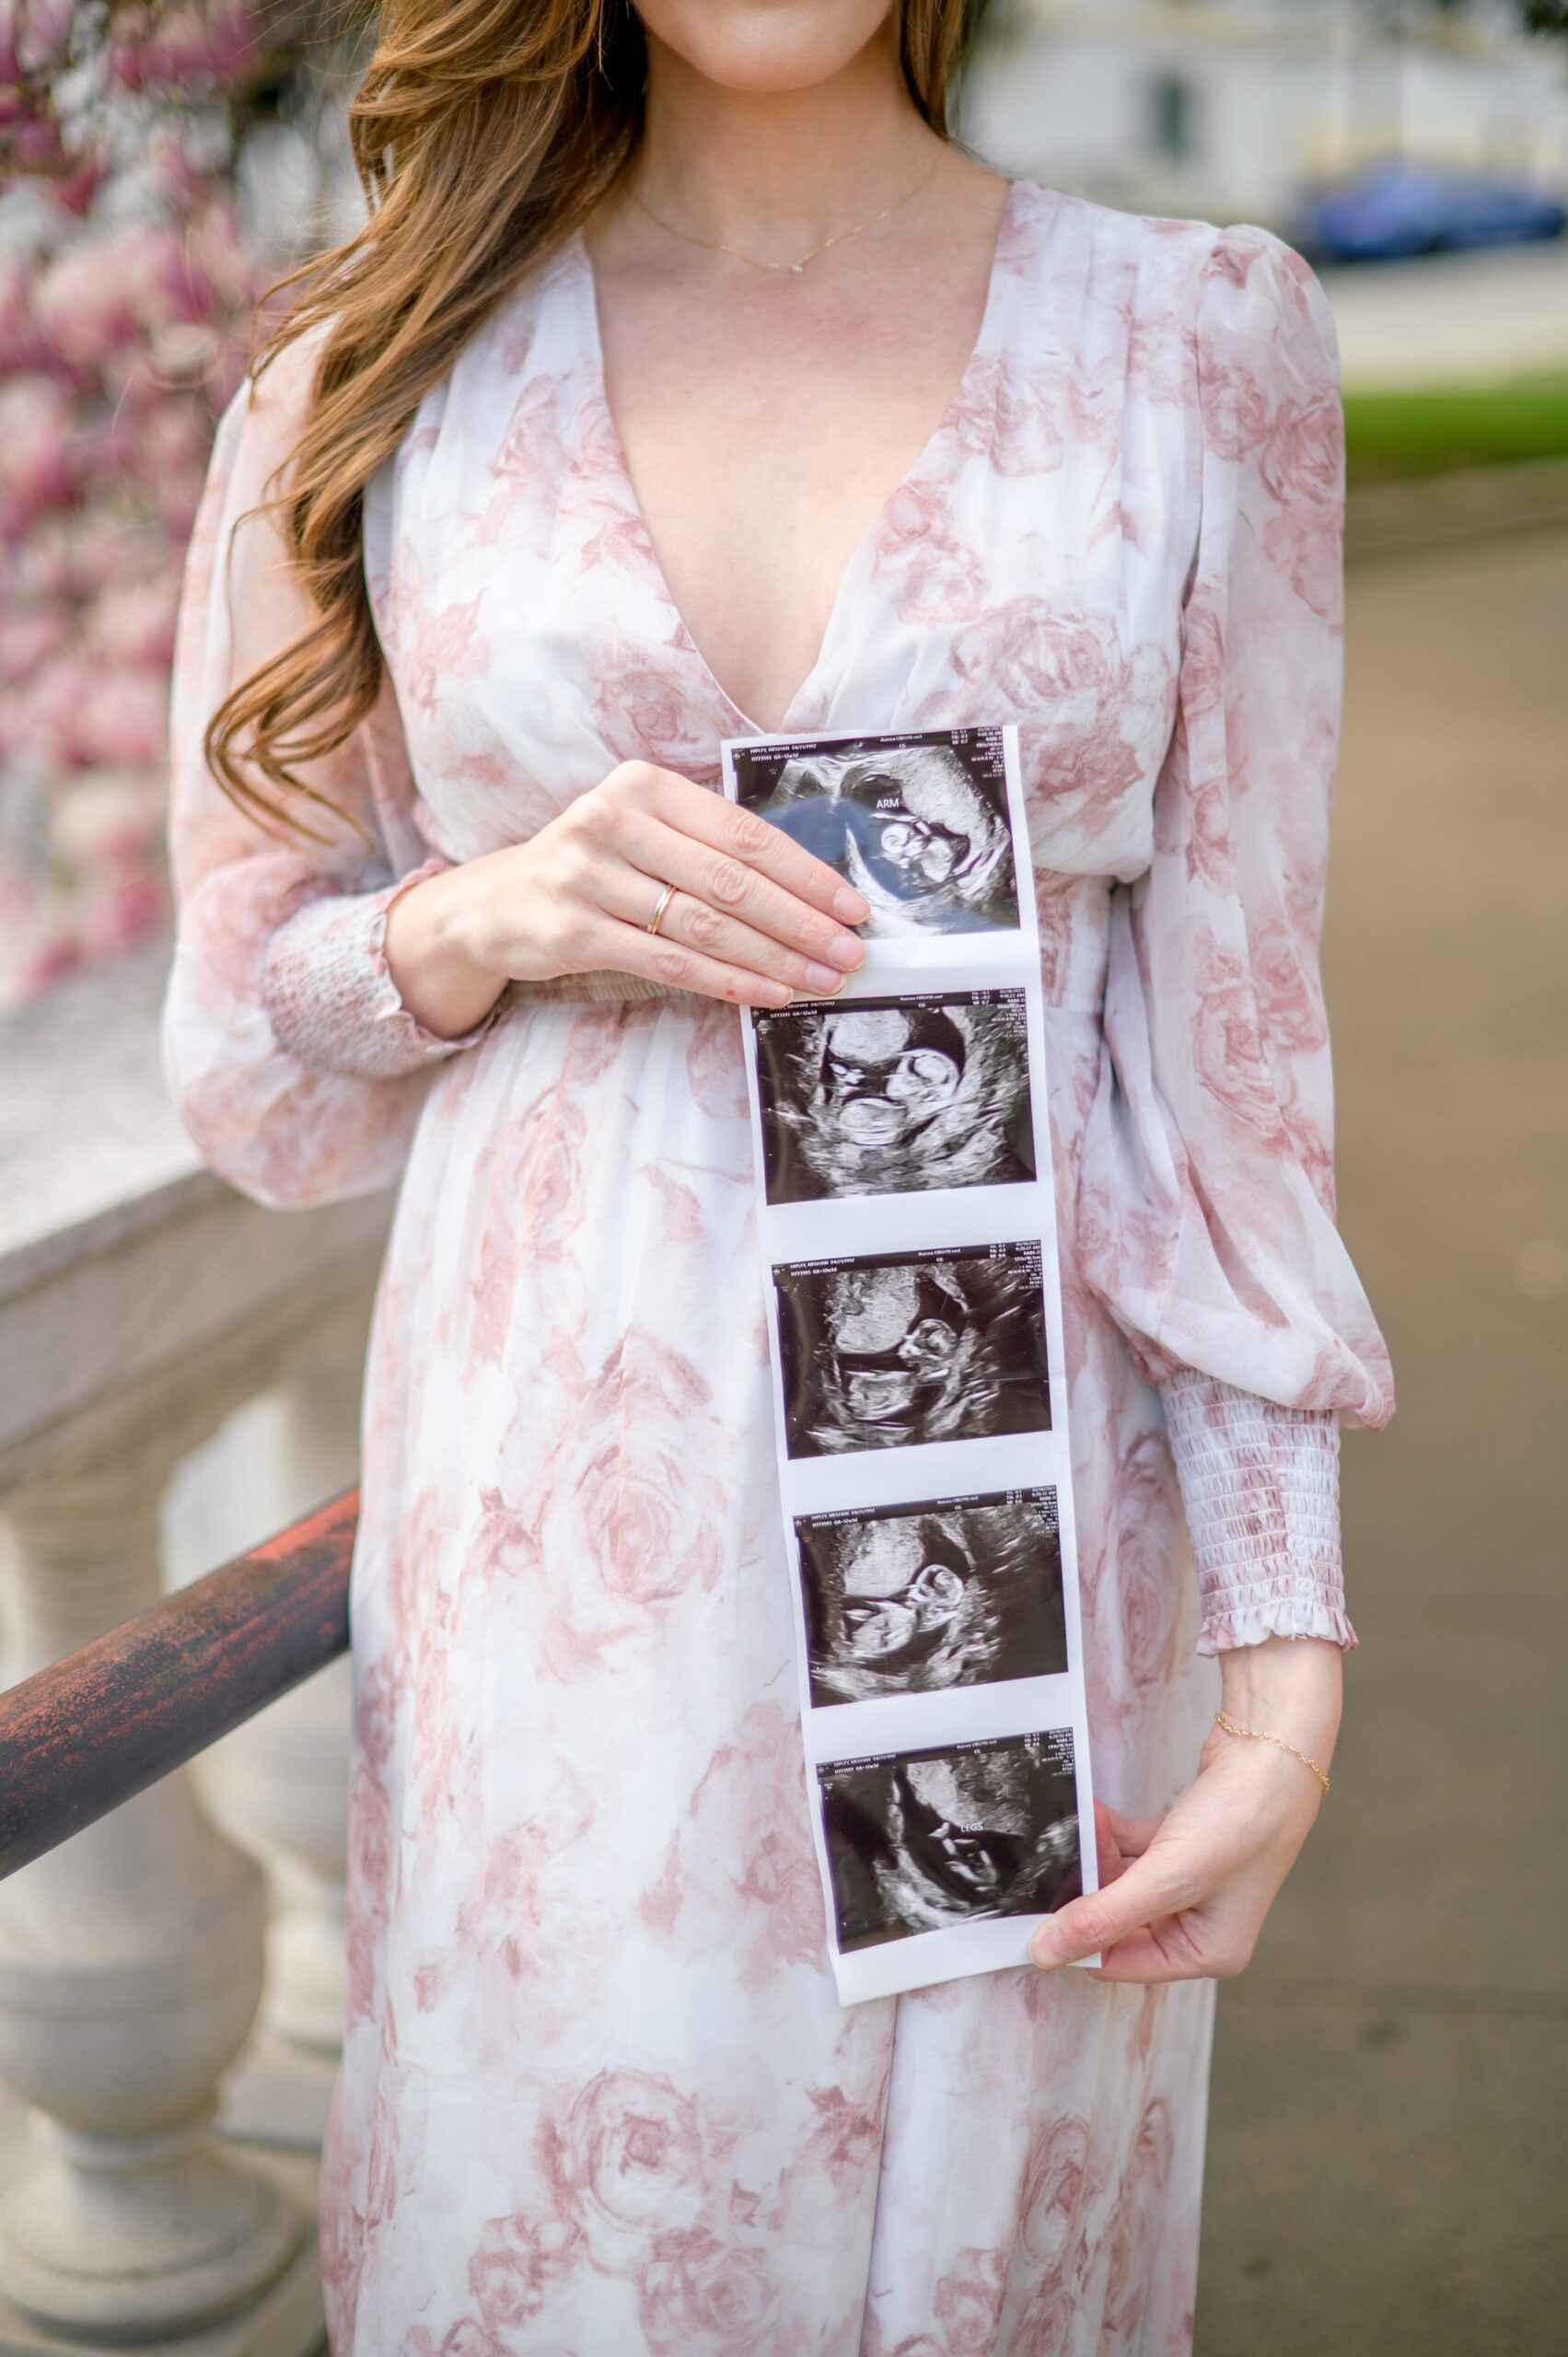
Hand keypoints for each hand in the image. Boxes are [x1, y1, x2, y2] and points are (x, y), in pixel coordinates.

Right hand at [384, 759, 867, 1037]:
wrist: (499, 902)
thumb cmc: (595, 866)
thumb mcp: (644, 832)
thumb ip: (709, 846)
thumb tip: (809, 891)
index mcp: (644, 786)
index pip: (743, 833)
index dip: (806, 873)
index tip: (851, 905)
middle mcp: (612, 821)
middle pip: (730, 882)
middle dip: (800, 923)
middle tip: (849, 952)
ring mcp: (587, 876)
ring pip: (703, 927)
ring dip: (773, 959)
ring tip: (820, 979)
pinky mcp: (573, 930)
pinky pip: (667, 963)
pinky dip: (725, 981)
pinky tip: (767, 992)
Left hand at [1030, 1636, 1341, 1982]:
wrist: (1273, 1746)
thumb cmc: (1241, 1819)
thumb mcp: (1168, 1877)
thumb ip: (1105, 1917)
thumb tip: (1046, 1954)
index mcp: (1209, 1951)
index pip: (1123, 1963)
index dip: (1079, 1940)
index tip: (1035, 1916)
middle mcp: (1202, 1924)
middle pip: (1120, 1921)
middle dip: (1090, 1887)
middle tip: (1062, 1858)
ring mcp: (1194, 1883)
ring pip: (1123, 1881)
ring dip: (1098, 1854)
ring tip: (1084, 1825)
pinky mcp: (1185, 1845)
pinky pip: (1134, 1851)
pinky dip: (1112, 1835)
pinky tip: (1097, 1814)